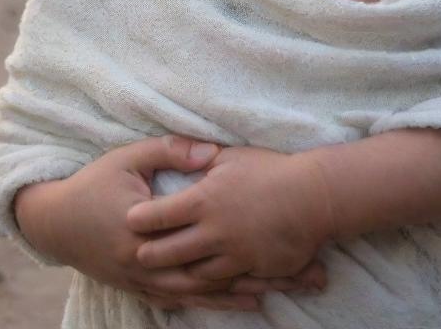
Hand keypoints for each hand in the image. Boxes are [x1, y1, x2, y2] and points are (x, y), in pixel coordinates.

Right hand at [14, 135, 324, 312]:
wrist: (53, 221)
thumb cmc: (94, 183)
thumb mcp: (129, 158)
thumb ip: (170, 152)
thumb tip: (210, 152)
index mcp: (148, 229)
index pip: (205, 238)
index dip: (243, 241)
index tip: (281, 235)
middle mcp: (148, 263)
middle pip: (210, 274)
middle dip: (253, 275)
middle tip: (290, 274)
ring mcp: (143, 280)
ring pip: (197, 293)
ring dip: (234, 295)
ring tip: (272, 294)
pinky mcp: (138, 288)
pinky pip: (178, 300)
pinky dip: (207, 302)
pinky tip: (229, 303)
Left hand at [126, 145, 334, 281]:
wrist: (312, 197)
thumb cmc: (271, 170)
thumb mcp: (231, 156)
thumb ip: (201, 160)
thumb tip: (182, 155)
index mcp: (204, 199)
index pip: (161, 213)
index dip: (141, 217)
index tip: (129, 219)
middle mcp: (214, 231)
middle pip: (170, 251)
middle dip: (149, 254)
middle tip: (136, 255)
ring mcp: (233, 254)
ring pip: (194, 273)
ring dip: (177, 274)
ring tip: (163, 274)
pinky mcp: (251, 268)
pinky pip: (224, 282)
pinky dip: (209, 285)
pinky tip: (200, 284)